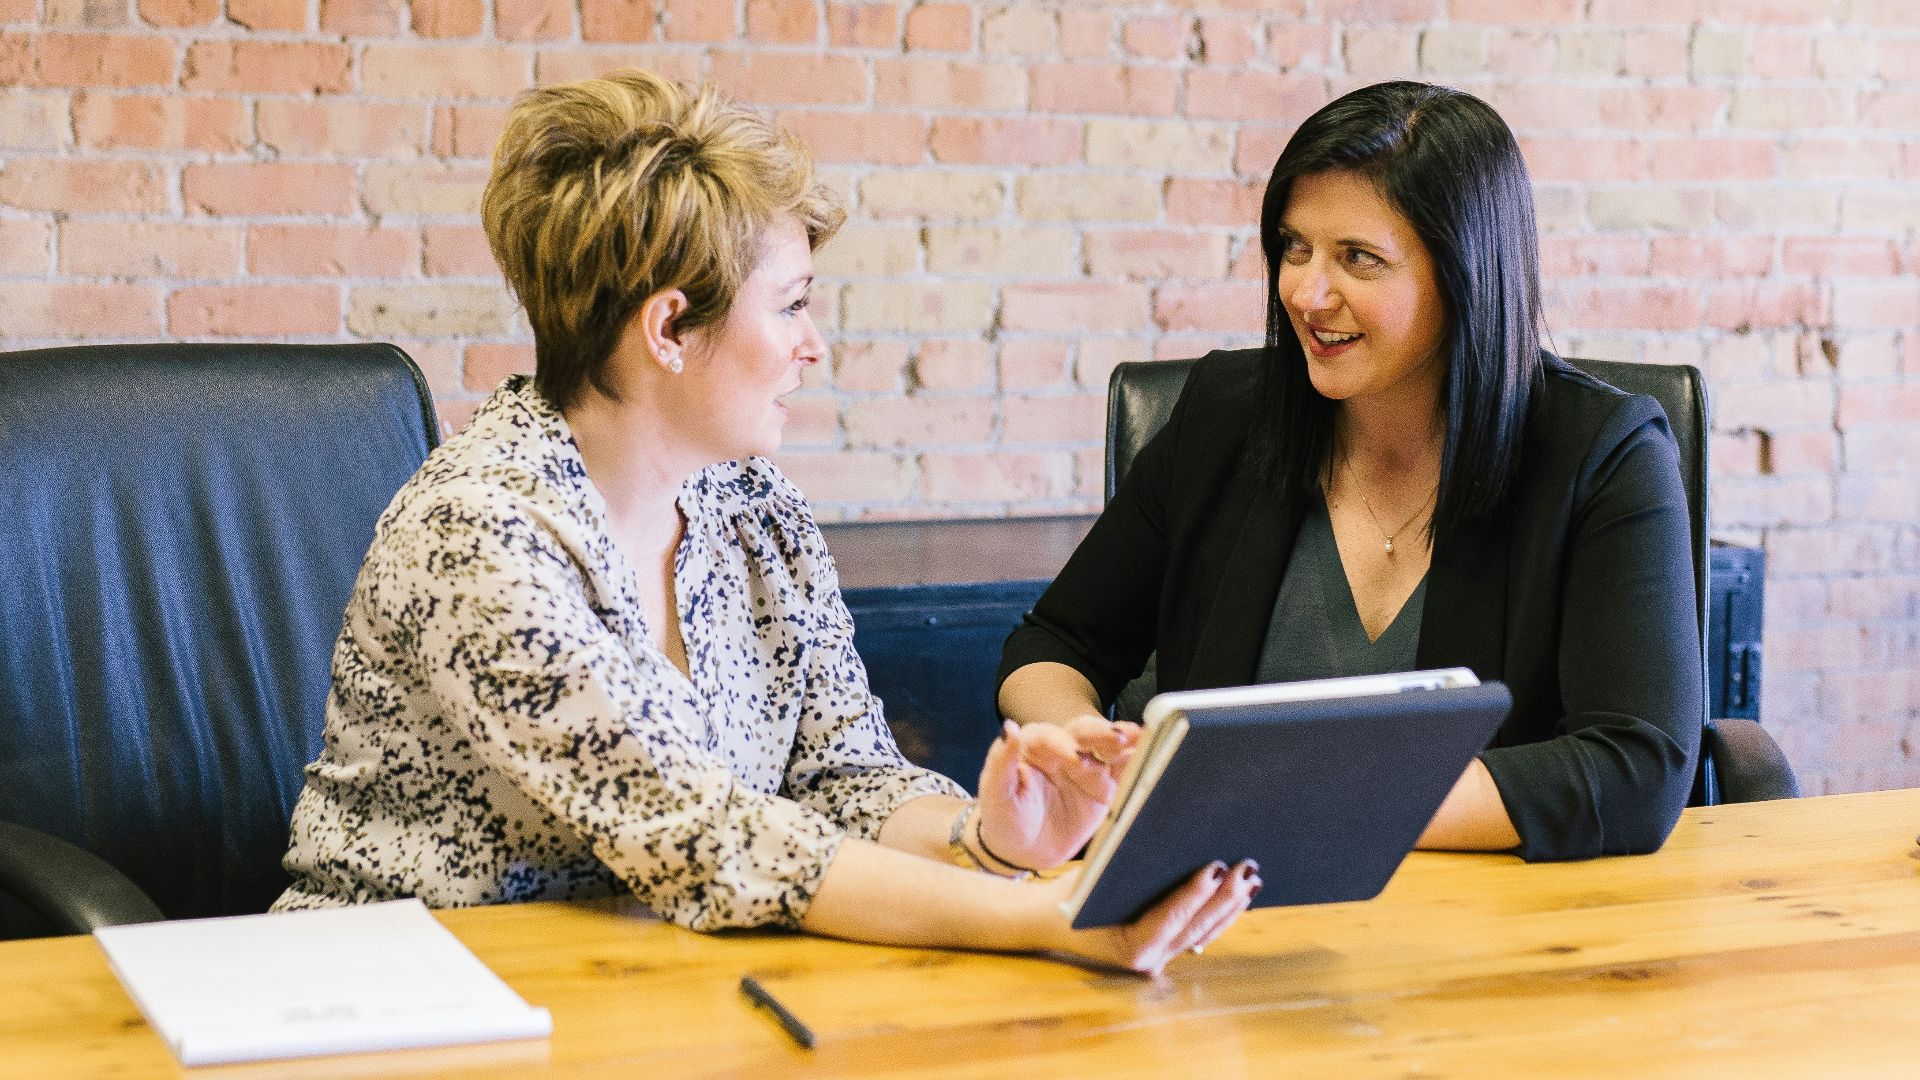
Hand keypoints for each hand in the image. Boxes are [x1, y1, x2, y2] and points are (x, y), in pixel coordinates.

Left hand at [974, 717, 1140, 870]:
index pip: (1049, 736)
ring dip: (1125, 742)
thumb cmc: (1004, 818)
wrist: (1023, 851)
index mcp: (1034, 746)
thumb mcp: (996, 793)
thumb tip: (1008, 728)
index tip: (1072, 757)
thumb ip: (1001, 761)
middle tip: (1118, 737)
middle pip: (1084, 733)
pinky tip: (1154, 755)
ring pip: (1108, 748)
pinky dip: (1138, 763)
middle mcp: (1063, 749)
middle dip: (1101, 734)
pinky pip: (1124, 772)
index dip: (1062, 744)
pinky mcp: (1105, 787)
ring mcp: (1087, 767)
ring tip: (1143, 737)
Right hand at [1041, 859, 1261, 975]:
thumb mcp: (1093, 879)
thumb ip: (1128, 866)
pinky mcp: (1166, 950)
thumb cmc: (1069, 896)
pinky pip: (1199, 934)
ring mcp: (1160, 959)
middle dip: (1225, 897)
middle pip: (1196, 927)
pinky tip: (1239, 896)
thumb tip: (1168, 838)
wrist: (1049, 923)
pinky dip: (1220, 914)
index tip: (1217, 868)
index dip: (1195, 894)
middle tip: (1247, 868)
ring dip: (1230, 907)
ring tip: (1251, 879)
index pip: (1169, 918)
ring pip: (1204, 933)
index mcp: (1129, 947)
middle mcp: (1148, 960)